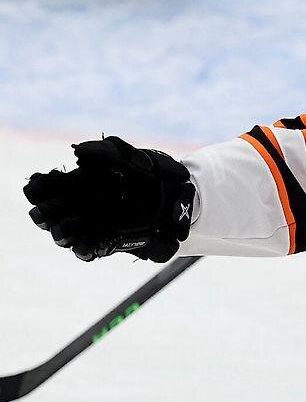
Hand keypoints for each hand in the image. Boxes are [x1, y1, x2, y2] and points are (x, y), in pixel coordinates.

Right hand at [24, 137, 193, 261]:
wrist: (174, 191)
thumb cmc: (146, 169)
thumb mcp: (124, 154)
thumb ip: (102, 150)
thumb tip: (78, 151)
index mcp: (76, 184)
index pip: (47, 188)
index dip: (38, 188)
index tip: (34, 186)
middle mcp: (78, 206)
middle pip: (51, 214)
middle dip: (45, 214)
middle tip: (42, 213)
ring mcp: (91, 225)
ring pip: (65, 235)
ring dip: (61, 233)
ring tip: (61, 230)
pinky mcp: (107, 241)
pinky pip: (89, 250)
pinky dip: (85, 249)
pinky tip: (87, 246)